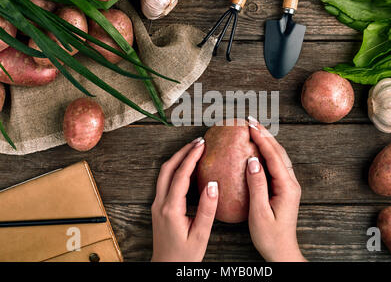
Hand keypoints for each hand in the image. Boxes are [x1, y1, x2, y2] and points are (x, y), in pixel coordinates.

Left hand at [151, 137, 217, 261]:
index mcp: (171, 209)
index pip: (181, 175)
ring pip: (164, 173)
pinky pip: (165, 181)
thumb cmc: (184, 255)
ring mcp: (157, 205)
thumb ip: (207, 209)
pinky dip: (175, 169)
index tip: (202, 144)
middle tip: (198, 141)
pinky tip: (187, 168)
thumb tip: (214, 184)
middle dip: (182, 152)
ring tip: (194, 150)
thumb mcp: (200, 235)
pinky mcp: (159, 207)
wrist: (166, 267)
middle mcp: (160, 203)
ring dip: (178, 159)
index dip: (192, 157)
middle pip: (167, 168)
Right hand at [246, 117, 306, 261]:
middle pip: (279, 152)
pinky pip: (276, 165)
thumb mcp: (260, 213)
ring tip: (254, 129)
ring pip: (279, 157)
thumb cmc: (270, 237)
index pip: (273, 156)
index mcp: (286, 187)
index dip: (262, 139)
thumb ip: (257, 185)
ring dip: (267, 141)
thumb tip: (252, 160)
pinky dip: (268, 152)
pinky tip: (258, 149)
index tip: (250, 125)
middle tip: (250, 121)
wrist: (283, 251)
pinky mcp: (284, 189)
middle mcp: (291, 183)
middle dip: (265, 134)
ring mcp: (289, 186)